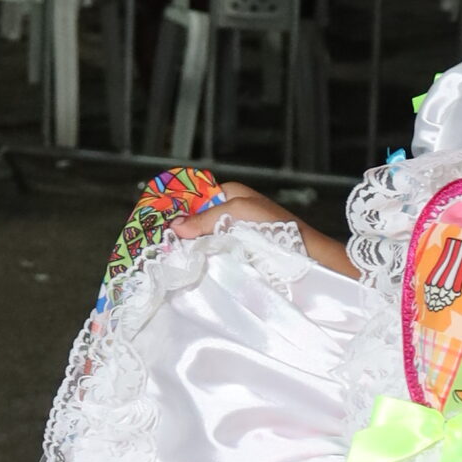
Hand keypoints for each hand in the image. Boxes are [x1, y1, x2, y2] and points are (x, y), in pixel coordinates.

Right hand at [170, 180, 354, 274]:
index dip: (177, 205)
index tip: (155, 218)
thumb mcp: (237, 212)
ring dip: (188, 247)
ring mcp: (233, 235)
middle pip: (196, 219)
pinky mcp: (238, 255)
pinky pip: (214, 254)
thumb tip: (175, 226)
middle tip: (155, 242)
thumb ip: (205, 218)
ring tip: (165, 256)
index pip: (195, 196)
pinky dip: (201, 259)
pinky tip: (187, 267)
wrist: (306, 257)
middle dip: (179, 229)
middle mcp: (231, 213)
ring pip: (203, 238)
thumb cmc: (277, 227)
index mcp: (231, 195)